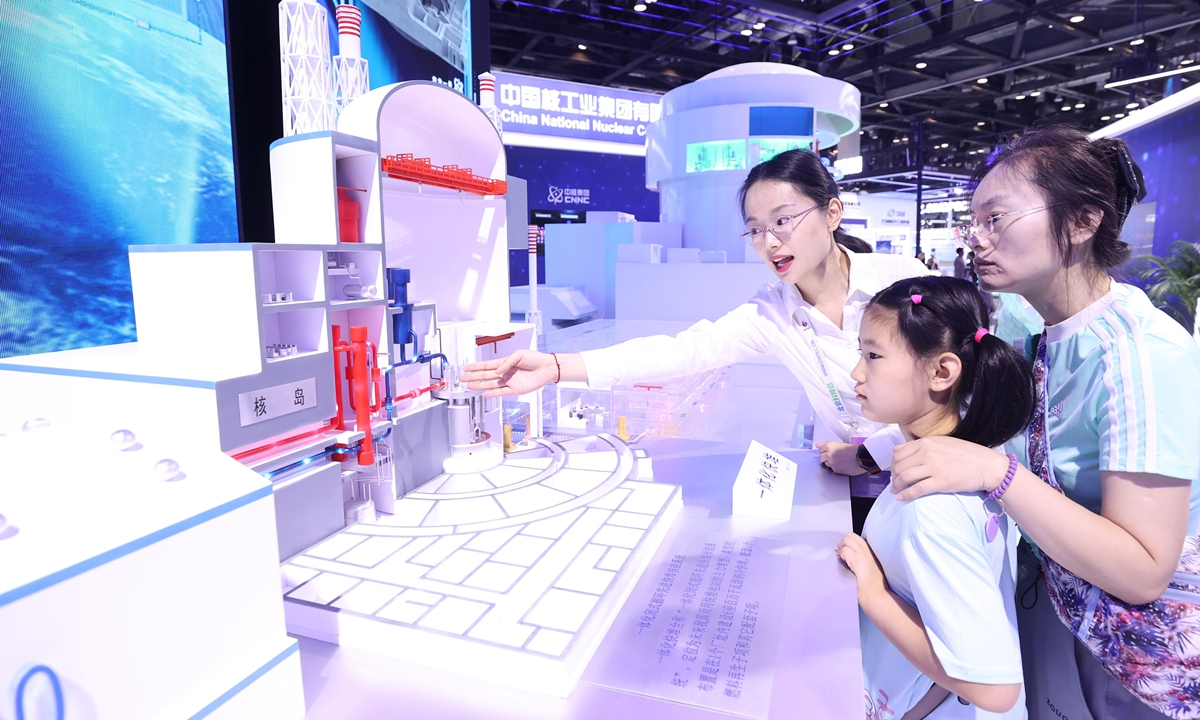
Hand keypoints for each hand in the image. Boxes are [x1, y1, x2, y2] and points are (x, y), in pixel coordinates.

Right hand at [461, 350, 557, 397]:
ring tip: (469, 386)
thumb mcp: (519, 355)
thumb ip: (507, 362)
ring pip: (490, 384)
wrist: (547, 368)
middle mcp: (505, 372)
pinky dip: (492, 393)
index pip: (486, 365)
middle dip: (473, 377)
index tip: (466, 368)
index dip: (475, 367)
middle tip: (463, 379)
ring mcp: (509, 381)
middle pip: (485, 375)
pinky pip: (501, 392)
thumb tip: (497, 371)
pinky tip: (484, 394)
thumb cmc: (535, 359)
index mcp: (505, 363)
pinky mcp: (515, 389)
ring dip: (480, 385)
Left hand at [816, 441, 865, 475]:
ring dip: (830, 462)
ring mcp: (832, 463)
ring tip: (839, 460)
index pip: (821, 449)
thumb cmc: (852, 449)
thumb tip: (817, 445)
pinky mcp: (836, 470)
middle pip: (821, 457)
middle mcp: (829, 455)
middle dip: (825, 457)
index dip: (825, 450)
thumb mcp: (839, 444)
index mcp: (830, 446)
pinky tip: (842, 464)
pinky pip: (832, 468)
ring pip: (826, 463)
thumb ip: (827, 444)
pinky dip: (835, 466)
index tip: (830, 450)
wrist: (862, 457)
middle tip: (833, 456)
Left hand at [835, 532, 886, 603]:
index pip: (856, 538)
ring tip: (840, 558)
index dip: (847, 543)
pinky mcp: (858, 561)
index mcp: (870, 552)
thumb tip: (847, 554)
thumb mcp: (868, 567)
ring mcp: (863, 555)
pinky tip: (842, 563)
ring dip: (841, 547)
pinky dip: (841, 555)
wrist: (875, 595)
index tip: (843, 552)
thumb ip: (860, 558)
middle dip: (842, 543)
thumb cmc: (871, 586)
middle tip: (839, 554)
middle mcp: (868, 551)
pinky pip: (845, 550)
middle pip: (850, 536)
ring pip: (847, 539)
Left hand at [890, 436, 1011, 500]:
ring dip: (896, 486)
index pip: (899, 454)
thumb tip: (895, 450)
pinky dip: (905, 495)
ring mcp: (933, 467)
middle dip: (893, 477)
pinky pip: (916, 489)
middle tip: (894, 483)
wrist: (988, 466)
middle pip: (899, 466)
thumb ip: (918, 445)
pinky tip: (901, 498)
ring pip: (904, 477)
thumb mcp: (942, 443)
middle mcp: (927, 452)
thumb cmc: (967, 454)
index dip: (893, 465)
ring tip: (896, 491)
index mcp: (927, 442)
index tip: (894, 472)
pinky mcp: (940, 482)